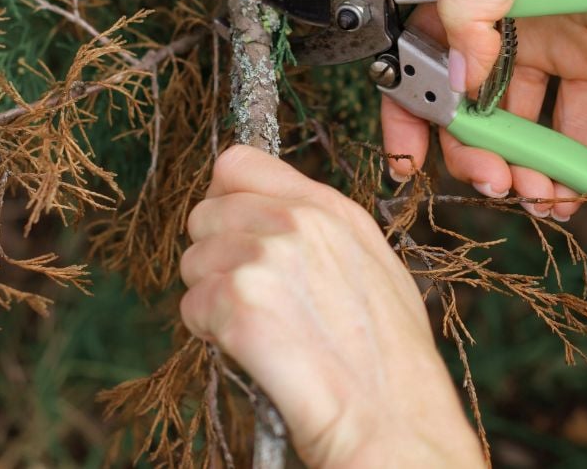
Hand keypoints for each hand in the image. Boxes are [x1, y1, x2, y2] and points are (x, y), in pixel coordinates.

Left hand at [180, 144, 483, 467]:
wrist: (396, 422)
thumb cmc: (391, 362)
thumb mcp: (374, 268)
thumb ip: (320, 231)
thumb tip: (267, 217)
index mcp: (332, 208)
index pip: (237, 164)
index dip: (225, 200)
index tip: (234, 234)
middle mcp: (298, 221)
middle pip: (204, 214)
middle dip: (214, 257)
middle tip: (248, 299)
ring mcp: (266, 259)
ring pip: (193, 262)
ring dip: (211, 299)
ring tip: (258, 331)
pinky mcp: (239, 305)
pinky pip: (190, 308)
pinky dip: (209, 336)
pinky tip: (251, 353)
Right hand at [382, 0, 586, 218]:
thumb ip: (466, 5)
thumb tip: (459, 78)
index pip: (420, 58)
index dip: (410, 112)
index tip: (410, 160)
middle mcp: (502, 23)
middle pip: (467, 103)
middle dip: (472, 152)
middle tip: (494, 182)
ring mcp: (547, 46)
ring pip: (516, 122)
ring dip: (517, 165)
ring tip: (536, 194)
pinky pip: (569, 123)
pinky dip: (564, 162)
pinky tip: (565, 192)